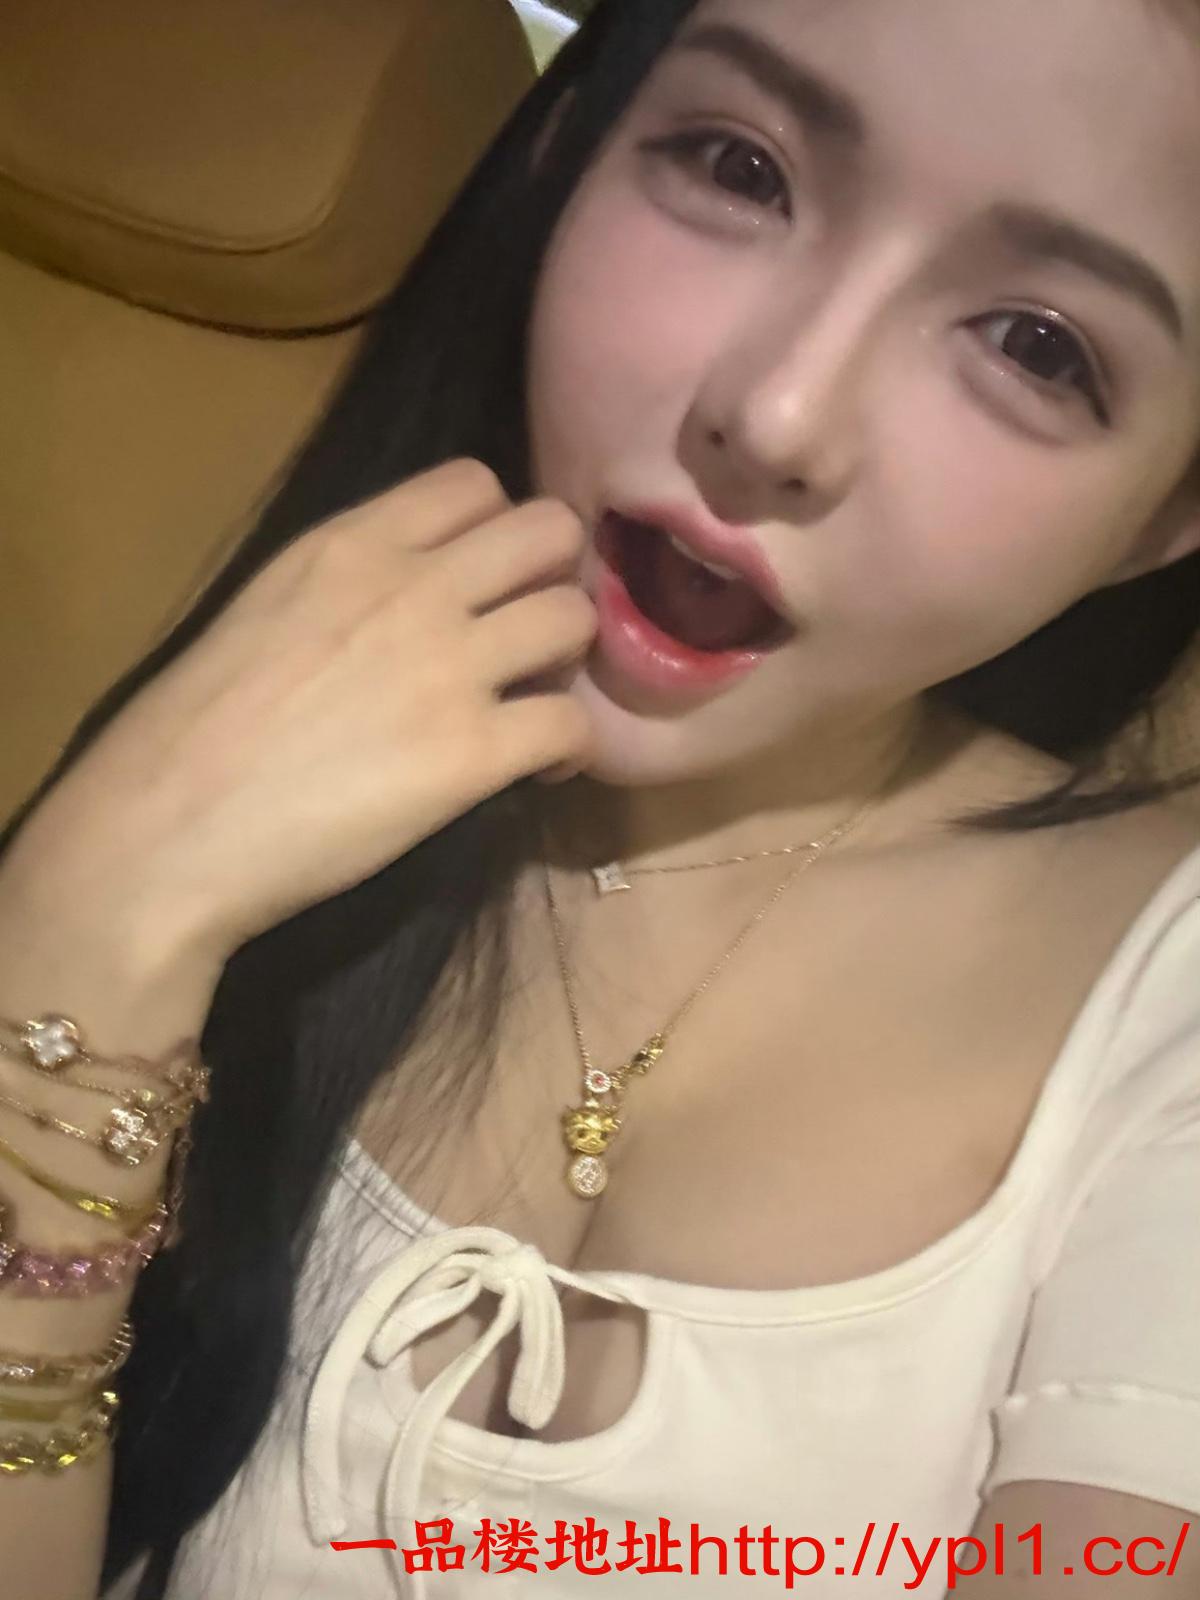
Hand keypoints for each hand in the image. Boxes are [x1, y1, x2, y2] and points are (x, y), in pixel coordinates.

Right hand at [24, 459, 596, 959]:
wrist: (168, 827)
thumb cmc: (195, 730)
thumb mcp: (266, 607)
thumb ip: (347, 583)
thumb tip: (413, 594)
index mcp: (349, 544)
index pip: (473, 481)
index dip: (496, 527)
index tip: (485, 577)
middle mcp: (412, 587)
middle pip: (550, 532)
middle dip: (553, 577)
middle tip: (528, 635)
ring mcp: (449, 668)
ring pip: (575, 620)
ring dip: (570, 660)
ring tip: (537, 700)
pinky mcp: (472, 754)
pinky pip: (575, 725)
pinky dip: (571, 747)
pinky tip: (539, 768)